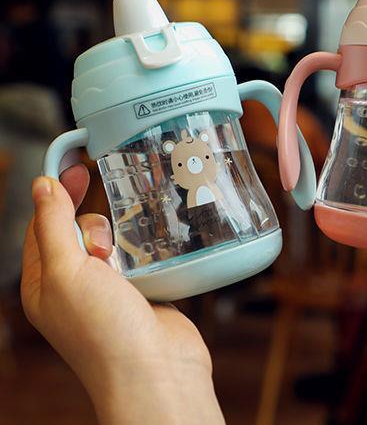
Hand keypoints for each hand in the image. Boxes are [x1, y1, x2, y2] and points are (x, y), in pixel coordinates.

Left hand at [21, 165, 223, 424]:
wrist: (157, 371)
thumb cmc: (104, 333)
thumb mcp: (65, 273)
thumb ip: (53, 227)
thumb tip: (41, 187)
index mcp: (46, 284)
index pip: (43, 225)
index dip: (55, 192)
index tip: (74, 163)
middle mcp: (76, 285)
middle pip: (77, 229)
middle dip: (88, 216)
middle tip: (101, 206)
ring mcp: (111, 288)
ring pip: (111, 239)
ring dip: (118, 231)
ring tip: (124, 241)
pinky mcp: (143, 289)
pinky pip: (139, 253)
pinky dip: (144, 244)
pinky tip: (152, 240)